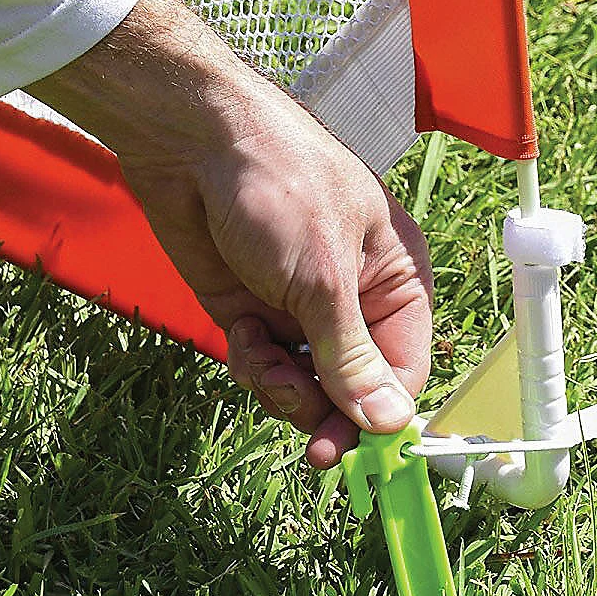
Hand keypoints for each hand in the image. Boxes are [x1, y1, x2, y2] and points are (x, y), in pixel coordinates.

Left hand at [28, 0, 432, 466]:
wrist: (191, 141)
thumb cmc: (277, 185)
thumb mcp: (322, 278)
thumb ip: (350, 357)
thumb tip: (389, 423)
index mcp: (394, 279)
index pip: (405, 368)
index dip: (383, 415)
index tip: (358, 454)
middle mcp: (352, 298)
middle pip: (354, 387)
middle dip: (329, 411)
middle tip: (312, 447)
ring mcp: (299, 306)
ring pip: (305, 384)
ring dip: (283, 387)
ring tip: (262, 358)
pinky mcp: (252, 310)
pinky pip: (263, 365)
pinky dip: (252, 365)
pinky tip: (242, 340)